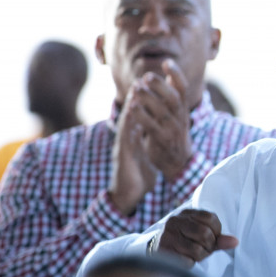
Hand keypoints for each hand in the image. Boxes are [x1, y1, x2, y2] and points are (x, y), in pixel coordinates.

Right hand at [108, 98, 157, 214]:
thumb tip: (153, 136)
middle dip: (137, 97)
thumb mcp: (146, 157)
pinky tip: (131, 112)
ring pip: (127, 121)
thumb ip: (147, 145)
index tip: (151, 87)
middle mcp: (127, 140)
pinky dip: (128, 123)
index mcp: (135, 140)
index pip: (139, 117)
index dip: (144, 102)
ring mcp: (123, 146)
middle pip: (132, 115)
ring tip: (136, 89)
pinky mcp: (122, 155)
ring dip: (131, 105)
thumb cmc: (137, 179)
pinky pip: (125, 136)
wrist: (127, 198)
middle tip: (143, 79)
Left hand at [126, 59, 193, 178]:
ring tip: (135, 88)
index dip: (176, 74)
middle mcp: (180, 117)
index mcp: (183, 107)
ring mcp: (172, 129)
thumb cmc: (173, 130)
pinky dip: (142, 116)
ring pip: (162, 111)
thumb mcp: (177, 111)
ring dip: (148, 99)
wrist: (178, 160)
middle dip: (160, 85)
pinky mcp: (162, 141)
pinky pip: (152, 127)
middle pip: (173, 98)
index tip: (166, 62)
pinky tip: (132, 106)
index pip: (183, 88)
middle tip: (146, 76)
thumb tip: (169, 71)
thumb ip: (172, 93)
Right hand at [158, 209, 237, 263]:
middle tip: (204, 249)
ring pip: (197, 249)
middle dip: (209, 245)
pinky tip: (185, 259)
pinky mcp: (164, 251)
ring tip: (195, 255)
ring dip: (201, 256)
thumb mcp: (201, 235)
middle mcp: (175, 221)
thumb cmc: (185, 242)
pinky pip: (187, 261)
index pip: (211, 218)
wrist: (158, 250)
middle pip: (204, 233)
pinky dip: (190, 263)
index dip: (217, 231)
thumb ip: (218, 238)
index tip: (212, 238)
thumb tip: (235, 242)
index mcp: (186, 213)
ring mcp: (168, 236)